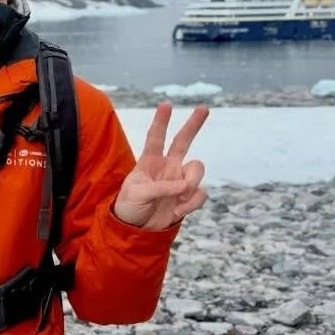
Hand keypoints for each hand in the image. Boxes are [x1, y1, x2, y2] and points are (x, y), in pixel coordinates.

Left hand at [113, 102, 208, 229]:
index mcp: (149, 162)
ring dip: (192, 183)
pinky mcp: (188, 196)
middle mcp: (167, 167)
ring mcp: (179, 180)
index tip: (165, 104)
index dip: (160, 121)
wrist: (137, 230)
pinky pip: (201, 194)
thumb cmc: (129, 207)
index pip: (155, 137)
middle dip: (193, 124)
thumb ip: (159, 188)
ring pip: (197, 169)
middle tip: (204, 108)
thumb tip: (184, 185)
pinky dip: (192, 203)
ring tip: (178, 198)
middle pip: (183, 141)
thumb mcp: (136, 195)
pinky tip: (177, 211)